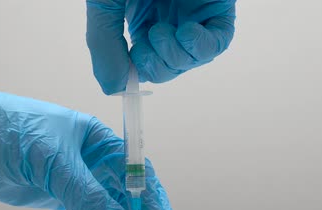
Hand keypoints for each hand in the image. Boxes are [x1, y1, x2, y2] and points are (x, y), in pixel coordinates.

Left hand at [0, 75, 175, 209]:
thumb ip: (83, 191)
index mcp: (95, 138)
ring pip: (110, 204)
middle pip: (128, 189)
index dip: (153, 198)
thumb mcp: (47, 157)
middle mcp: (89, 158)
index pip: (135, 169)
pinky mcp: (56, 194)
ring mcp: (73, 178)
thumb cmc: (0, 127)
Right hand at [86, 0, 235, 93]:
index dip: (133, 75)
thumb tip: (114, 88)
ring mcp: (192, 15)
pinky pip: (216, 43)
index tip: (124, 80)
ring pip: (189, 60)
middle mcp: (166, 19)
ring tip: (161, 32)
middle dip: (154, 67)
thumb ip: (104, 45)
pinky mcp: (217, 9)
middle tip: (143, 50)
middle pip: (165, 66)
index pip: (139, 62)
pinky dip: (200, 47)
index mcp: (138, 18)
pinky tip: (184, 31)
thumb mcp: (105, 4)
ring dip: (173, 58)